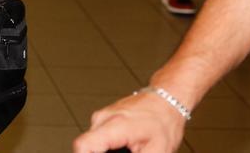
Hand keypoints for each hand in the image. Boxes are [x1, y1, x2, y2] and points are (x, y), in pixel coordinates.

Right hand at [71, 91, 186, 152]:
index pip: (83, 146)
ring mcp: (100, 118)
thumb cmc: (164, 123)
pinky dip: (106, 149)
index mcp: (114, 126)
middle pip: (86, 148)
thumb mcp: (157, 152)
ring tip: (127, 152)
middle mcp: (102, 119)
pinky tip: (123, 150)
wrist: (165, 101)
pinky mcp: (102, 120)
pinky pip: (97, 139)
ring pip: (91, 145)